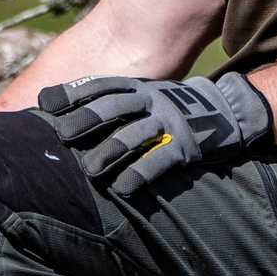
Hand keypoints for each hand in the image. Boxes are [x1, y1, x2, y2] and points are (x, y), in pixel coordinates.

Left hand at [37, 73, 272, 197]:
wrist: (229, 109)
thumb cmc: (179, 107)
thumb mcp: (151, 95)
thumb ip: (122, 103)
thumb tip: (77, 116)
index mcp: (141, 88)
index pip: (101, 87)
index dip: (73, 94)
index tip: (46, 102)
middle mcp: (152, 100)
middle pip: (112, 107)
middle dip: (85, 120)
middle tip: (61, 135)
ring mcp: (169, 122)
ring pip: (132, 136)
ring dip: (108, 153)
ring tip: (88, 171)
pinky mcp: (185, 146)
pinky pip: (159, 160)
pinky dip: (139, 174)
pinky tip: (123, 188)